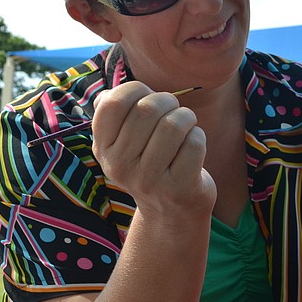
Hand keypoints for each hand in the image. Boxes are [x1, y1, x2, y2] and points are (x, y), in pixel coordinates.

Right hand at [91, 82, 216, 219]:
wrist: (171, 211)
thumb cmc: (150, 162)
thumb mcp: (124, 144)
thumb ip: (114, 116)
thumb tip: (107, 94)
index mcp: (103, 148)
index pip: (112, 103)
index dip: (136, 90)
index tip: (147, 98)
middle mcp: (120, 166)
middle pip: (148, 109)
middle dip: (169, 101)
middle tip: (174, 112)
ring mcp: (148, 180)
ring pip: (173, 124)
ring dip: (187, 117)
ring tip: (186, 126)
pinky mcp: (177, 188)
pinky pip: (194, 143)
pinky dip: (198, 136)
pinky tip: (193, 147)